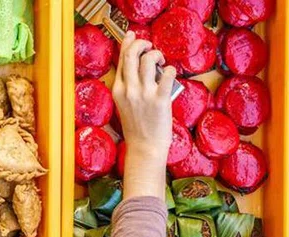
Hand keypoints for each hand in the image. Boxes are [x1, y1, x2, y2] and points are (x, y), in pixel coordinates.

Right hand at [112, 32, 175, 200]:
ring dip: (157, 54)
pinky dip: (170, 69)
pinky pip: (167, 74)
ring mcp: (144, 94)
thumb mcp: (125, 105)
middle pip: (132, 54)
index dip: (128, 44)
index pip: (121, 59)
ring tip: (161, 61)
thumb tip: (138, 68)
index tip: (134, 37)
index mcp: (118, 90)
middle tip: (150, 46)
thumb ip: (129, 87)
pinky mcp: (160, 100)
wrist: (144, 148)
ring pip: (149, 60)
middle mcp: (129, 90)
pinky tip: (170, 72)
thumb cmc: (137, 128)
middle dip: (142, 44)